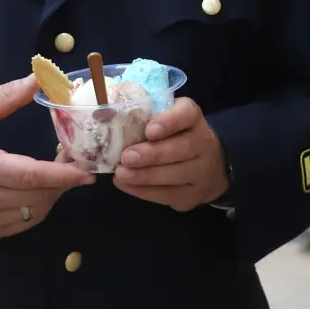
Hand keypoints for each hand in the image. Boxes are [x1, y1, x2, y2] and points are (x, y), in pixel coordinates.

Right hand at [0, 74, 93, 240]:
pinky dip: (41, 205)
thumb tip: (38, 79)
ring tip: (61, 172)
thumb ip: (6, 96)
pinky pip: (27, 221)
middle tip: (78, 161)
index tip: (86, 170)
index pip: (29, 174)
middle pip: (38, 194)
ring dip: (55, 192)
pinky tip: (43, 187)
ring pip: (36, 211)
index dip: (62, 174)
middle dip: (64, 180)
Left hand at [114, 98, 229, 211]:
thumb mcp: (164, 118)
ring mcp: (201, 170)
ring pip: (176, 174)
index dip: (169, 122)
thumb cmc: (173, 136)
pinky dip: (144, 191)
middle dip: (152, 154)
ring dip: (146, 175)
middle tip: (126, 157)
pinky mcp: (193, 194)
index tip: (149, 130)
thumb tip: (104, 114)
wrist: (204, 166)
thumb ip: (143, 115)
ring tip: (121, 173)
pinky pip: (169, 194)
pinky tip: (126, 185)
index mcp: (193, 118)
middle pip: (182, 148)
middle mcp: (203, 142)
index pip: (187, 114)